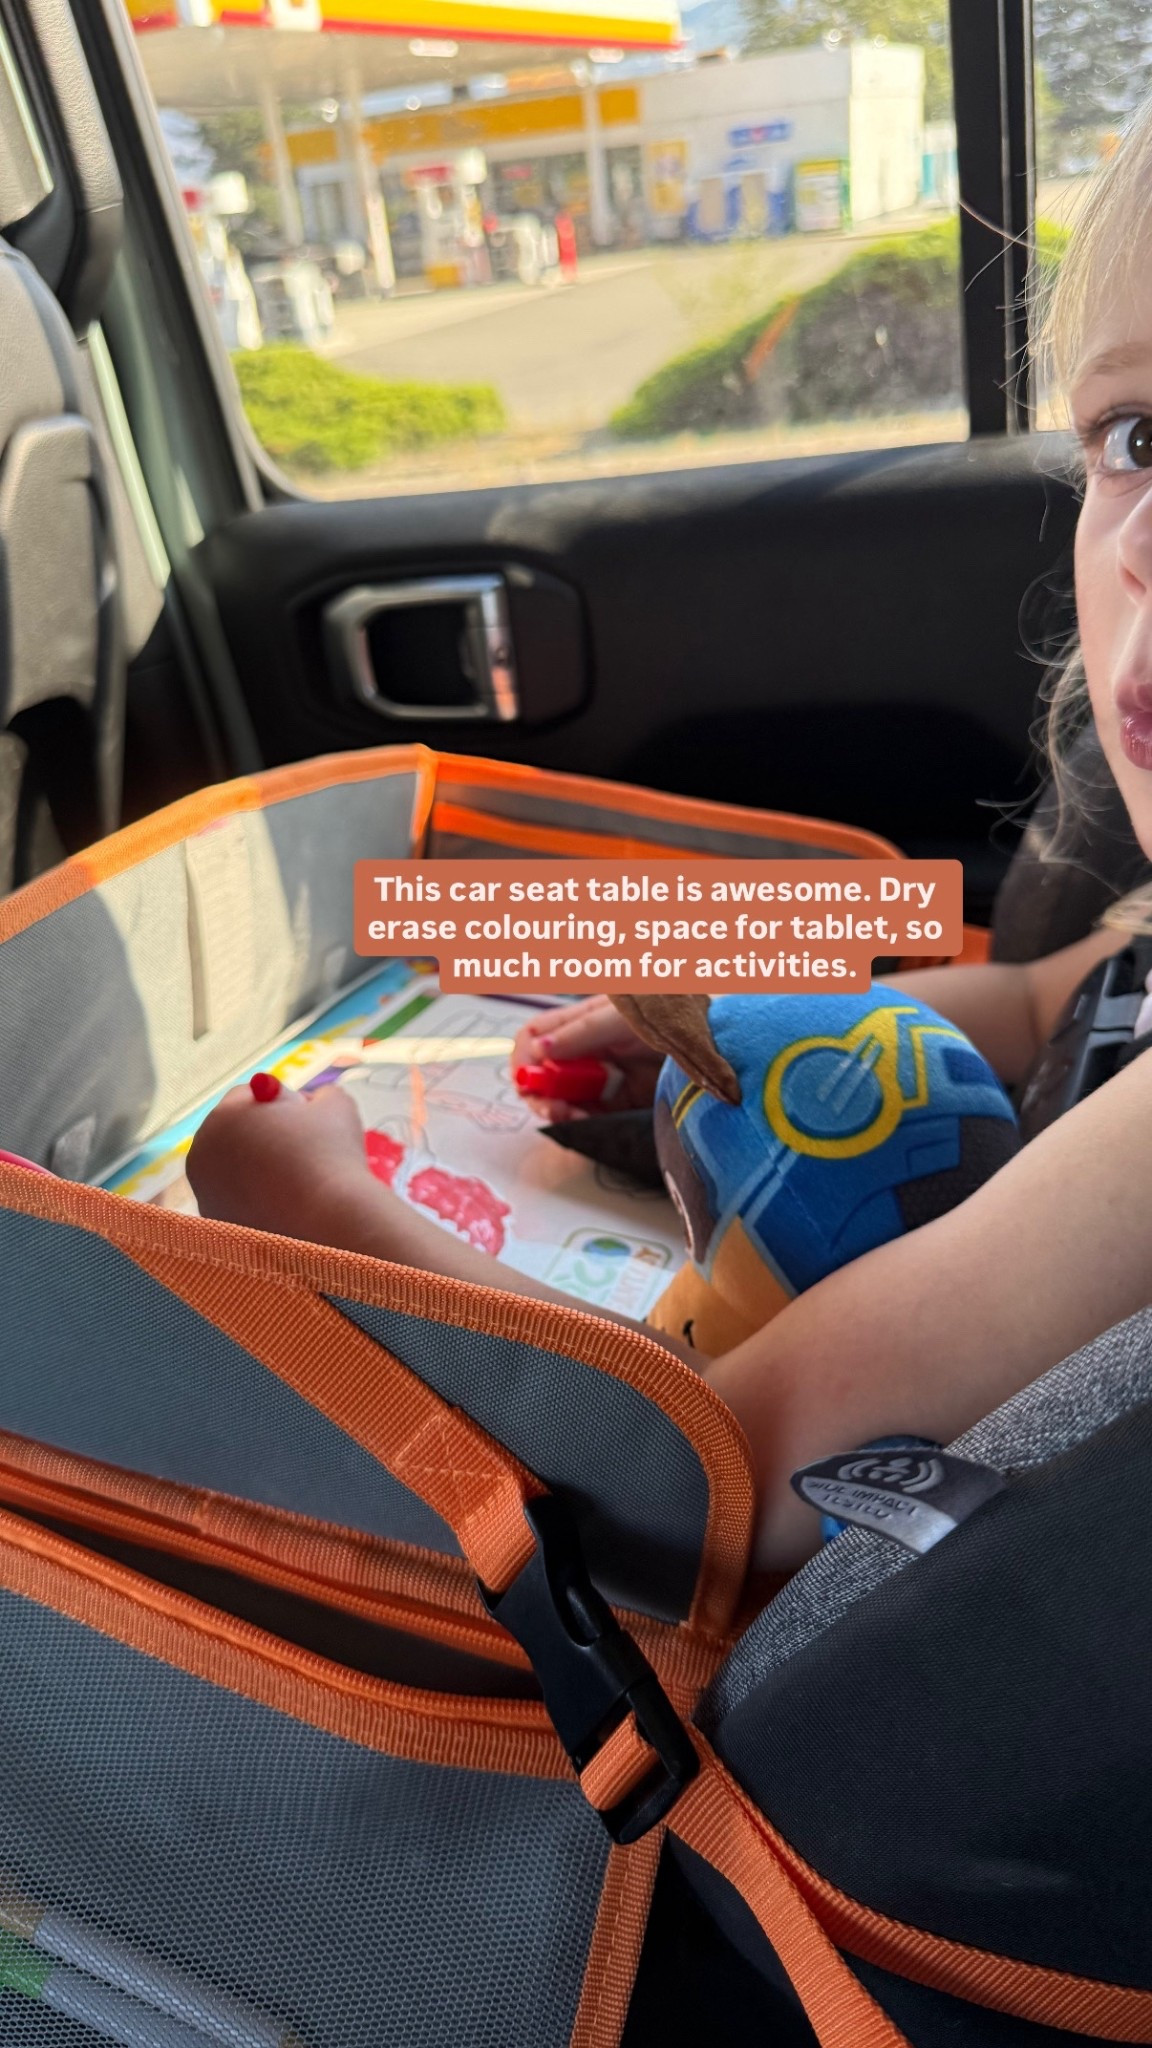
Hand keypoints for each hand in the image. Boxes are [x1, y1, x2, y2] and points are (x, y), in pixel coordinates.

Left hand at [187, 1081, 369, 1238]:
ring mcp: (205, 1192)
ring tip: (298, 1184)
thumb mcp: (336, 1106)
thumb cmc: (331, 1158)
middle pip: (235, 1132)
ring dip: (259, 1169)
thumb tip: (312, 1105)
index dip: (280, 1104)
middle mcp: (202, 1152)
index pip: (247, 1096)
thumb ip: (319, 1096)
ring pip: (235, 1168)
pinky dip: (258, 1201)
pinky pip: (238, 1201)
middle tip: (305, 1153)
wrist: (329, 1226)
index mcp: (224, 1116)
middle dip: (264, 1136)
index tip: (308, 1122)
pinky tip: (287, 1208)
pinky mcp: (217, 1224)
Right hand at [510, 996, 663, 1119]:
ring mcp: (604, 1076)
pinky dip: (580, 1121)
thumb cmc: (673, 1014)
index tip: (526, 1079)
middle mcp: (588, 1049)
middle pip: (545, 1072)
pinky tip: (579, 1120)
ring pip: (564, 1097)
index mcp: (582, 1021)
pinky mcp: (622, 1102)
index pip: (536, 1037)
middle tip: (547, 1105)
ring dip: (557, 1109)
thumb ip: (583, 1031)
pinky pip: (589, 1115)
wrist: (716, 1041)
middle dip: (539, 1090)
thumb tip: (541, 1048)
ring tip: (564, 1114)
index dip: (524, 1058)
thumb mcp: (623, 1016)